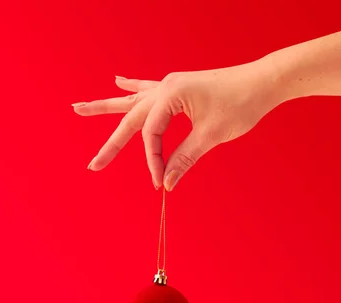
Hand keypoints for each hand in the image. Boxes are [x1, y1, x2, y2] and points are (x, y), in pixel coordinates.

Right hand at [73, 59, 283, 190]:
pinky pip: (147, 89)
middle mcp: (165, 87)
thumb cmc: (241, 103)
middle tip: (92, 165)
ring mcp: (170, 85)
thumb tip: (167, 182)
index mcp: (171, 94)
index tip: (160, 181)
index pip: (152, 135)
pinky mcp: (178, 88)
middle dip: (110, 144)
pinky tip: (117, 81)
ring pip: (132, 101)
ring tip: (78, 109)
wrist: (262, 81)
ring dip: (106, 107)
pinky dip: (131, 88)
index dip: (154, 160)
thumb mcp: (212, 134)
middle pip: (131, 119)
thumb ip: (186, 157)